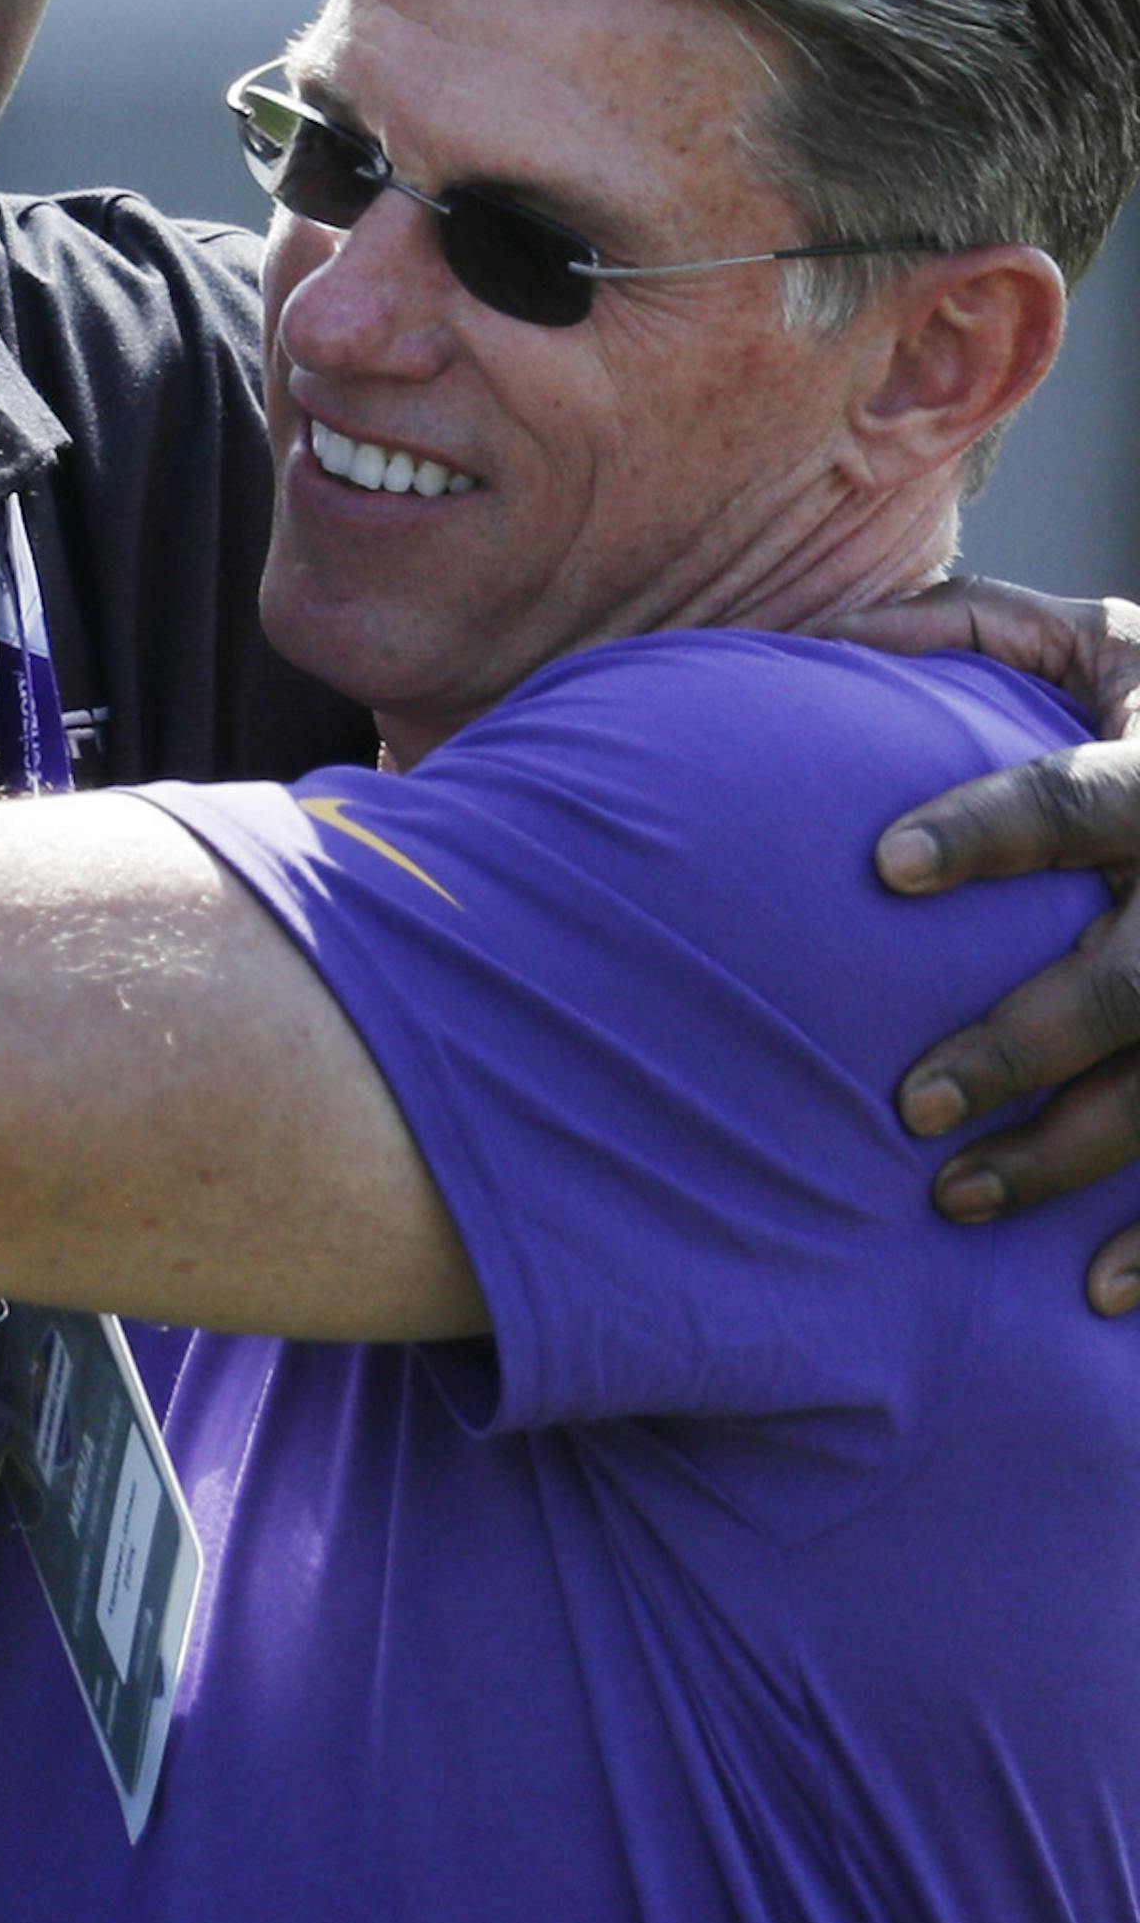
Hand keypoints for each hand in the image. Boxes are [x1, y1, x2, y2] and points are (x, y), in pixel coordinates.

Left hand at [827, 579, 1139, 1310]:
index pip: (1078, 800)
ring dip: (1069, 1156)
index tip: (883, 866)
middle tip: (908, 1101)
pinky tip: (1092, 1293)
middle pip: (1132, 981)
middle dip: (1026, 1044)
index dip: (988, 829)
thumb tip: (814, 638)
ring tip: (956, 1198)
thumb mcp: (1100, 643)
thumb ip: (973, 630)